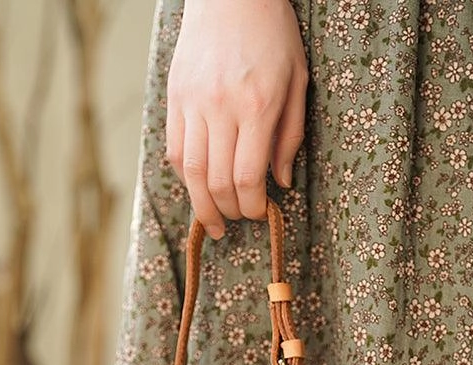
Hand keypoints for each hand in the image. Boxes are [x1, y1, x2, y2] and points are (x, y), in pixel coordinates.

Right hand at [166, 0, 307, 238]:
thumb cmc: (273, 36)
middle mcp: (221, 108)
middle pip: (217, 183)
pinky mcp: (175, 99)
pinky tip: (199, 186)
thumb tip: (280, 183)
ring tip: (213, 221)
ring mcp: (193, 104)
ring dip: (202, 205)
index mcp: (257, 106)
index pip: (247, 177)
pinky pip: (175, 151)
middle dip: (229, 212)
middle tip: (238, 221)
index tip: (261, 213)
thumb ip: (289, 136)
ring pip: (191, 173)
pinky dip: (187, 177)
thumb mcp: (297, 81)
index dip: (253, 206)